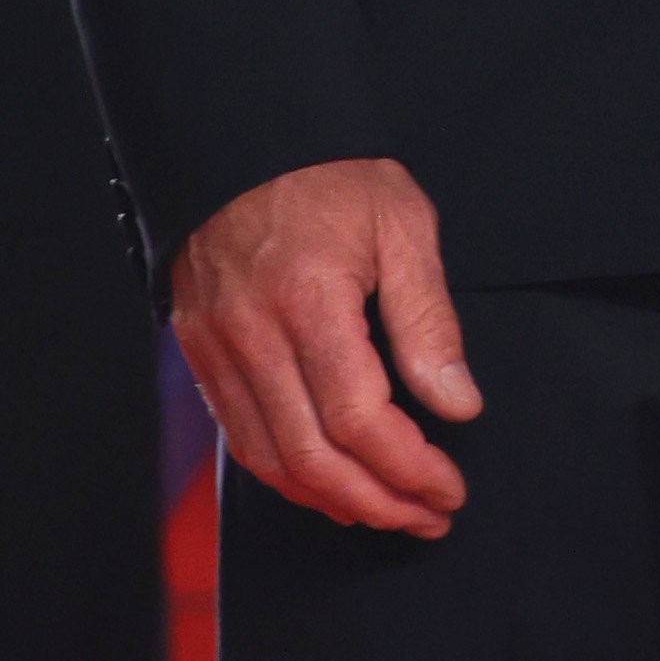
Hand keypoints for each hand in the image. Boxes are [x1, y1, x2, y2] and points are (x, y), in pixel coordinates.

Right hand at [172, 156, 482, 536]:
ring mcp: (219, 350)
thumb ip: (429, 319)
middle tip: (428, 515)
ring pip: (273, 462)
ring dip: (335, 501)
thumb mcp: (402, 223)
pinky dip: (289, 476)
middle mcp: (254, 335)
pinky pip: (243, 440)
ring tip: (390, 510)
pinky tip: (330, 486)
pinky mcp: (202, 356)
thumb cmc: (330, 177)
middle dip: (380, 501)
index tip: (448, 487)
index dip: (409, 468)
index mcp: (309, 299)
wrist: (244, 145)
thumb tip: (457, 404)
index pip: (360, 419)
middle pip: (314, 457)